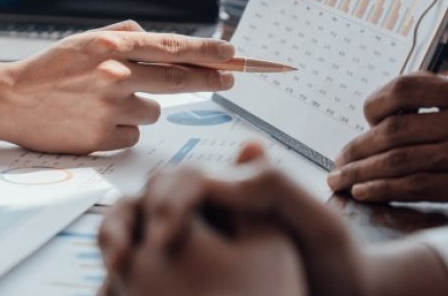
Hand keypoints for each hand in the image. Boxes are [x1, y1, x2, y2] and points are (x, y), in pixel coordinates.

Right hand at [0, 21, 235, 153]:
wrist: (8, 99)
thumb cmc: (49, 68)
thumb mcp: (85, 40)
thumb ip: (124, 37)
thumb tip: (162, 41)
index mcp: (111, 46)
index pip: (172, 48)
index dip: (207, 52)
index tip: (234, 54)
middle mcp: (114, 75)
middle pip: (179, 80)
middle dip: (210, 79)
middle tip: (230, 79)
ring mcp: (108, 109)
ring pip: (153, 111)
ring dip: (139, 108)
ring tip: (104, 103)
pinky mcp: (100, 139)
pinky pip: (132, 136)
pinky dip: (120, 130)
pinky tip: (92, 121)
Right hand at [99, 144, 447, 295]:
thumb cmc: (335, 264)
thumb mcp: (318, 223)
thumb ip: (277, 186)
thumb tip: (224, 164)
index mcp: (231, 190)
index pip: (182, 180)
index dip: (167, 204)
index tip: (165, 239)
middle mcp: (202, 210)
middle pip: (144, 200)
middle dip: (125, 222)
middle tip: (122, 260)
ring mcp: (187, 242)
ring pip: (130, 230)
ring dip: (113, 244)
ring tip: (112, 274)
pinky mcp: (178, 273)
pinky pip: (138, 269)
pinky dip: (118, 276)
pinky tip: (112, 294)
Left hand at [329, 37, 447, 209]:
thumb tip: (446, 37)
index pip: (407, 87)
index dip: (377, 101)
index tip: (366, 114)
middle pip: (395, 130)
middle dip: (359, 145)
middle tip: (341, 155)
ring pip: (400, 161)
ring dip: (362, 171)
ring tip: (341, 177)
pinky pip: (417, 187)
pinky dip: (385, 189)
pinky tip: (365, 191)